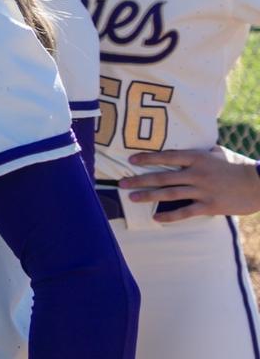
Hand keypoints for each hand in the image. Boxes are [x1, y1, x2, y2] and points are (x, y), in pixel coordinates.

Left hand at [120, 146, 259, 221]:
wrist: (258, 184)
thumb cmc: (237, 167)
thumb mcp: (217, 153)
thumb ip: (200, 152)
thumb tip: (187, 147)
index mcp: (197, 158)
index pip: (167, 156)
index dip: (148, 157)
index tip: (131, 160)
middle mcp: (196, 173)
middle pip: (162, 176)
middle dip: (139, 179)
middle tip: (121, 182)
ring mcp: (202, 190)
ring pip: (169, 193)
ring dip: (148, 196)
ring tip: (132, 198)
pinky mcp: (209, 206)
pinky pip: (185, 212)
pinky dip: (169, 216)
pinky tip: (156, 218)